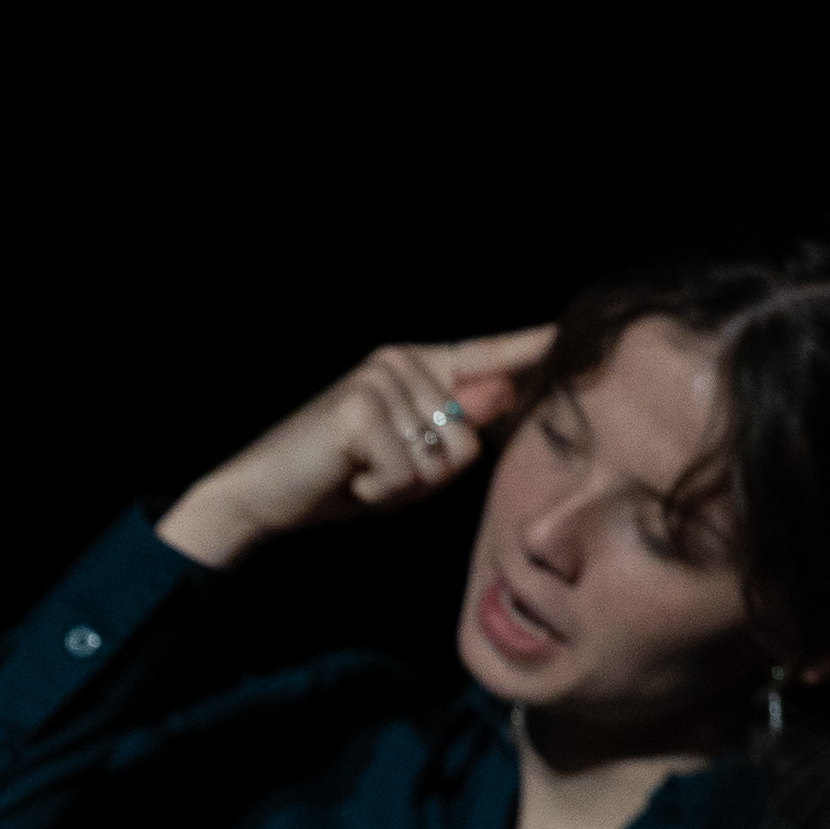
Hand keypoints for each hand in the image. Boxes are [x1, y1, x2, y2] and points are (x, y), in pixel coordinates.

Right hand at [159, 326, 557, 568]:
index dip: (527, 350)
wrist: (263, 494)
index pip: (483, 356)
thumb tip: (504, 392)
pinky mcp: (360, 408)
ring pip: (441, 459)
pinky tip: (349, 479)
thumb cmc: (339, 479)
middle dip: (429, 477)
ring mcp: (380, 379)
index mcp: (416, 366)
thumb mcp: (409, 459)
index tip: (567, 334)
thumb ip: (457, 431)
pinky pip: (408, 473)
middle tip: (377, 474)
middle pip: (469, 439)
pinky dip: (381, 491)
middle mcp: (401, 362)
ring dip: (404, 486)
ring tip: (362, 475)